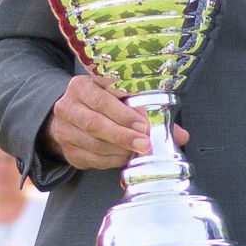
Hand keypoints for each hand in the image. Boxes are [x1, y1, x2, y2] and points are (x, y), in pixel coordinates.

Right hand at [46, 74, 174, 174]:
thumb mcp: (119, 99)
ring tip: (137, 150)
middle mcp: (69, 106)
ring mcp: (64, 129)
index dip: (123, 111)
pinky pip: (91, 158)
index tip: (143, 122)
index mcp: (82, 86)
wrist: (70, 119)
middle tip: (144, 142)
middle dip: (123, 134)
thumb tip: (182, 135)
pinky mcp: (68, 150)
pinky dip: (110, 160)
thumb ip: (148, 112)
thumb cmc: (102, 106)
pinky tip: (124, 157)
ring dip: (119, 149)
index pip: (102, 96)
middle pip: (95, 122)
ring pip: (93, 143)